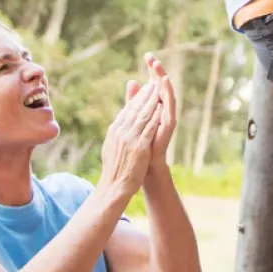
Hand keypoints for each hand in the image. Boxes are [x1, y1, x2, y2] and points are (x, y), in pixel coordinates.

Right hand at [98, 68, 161, 199]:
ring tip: (158, 92)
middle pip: (134, 109)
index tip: (143, 90)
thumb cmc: (114, 168)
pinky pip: (149, 128)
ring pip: (143, 116)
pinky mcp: (140, 146)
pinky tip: (161, 109)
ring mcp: (130, 138)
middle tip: (153, 85)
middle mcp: (121, 131)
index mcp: (114, 130)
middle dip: (144, 96)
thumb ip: (116, 132)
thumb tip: (117, 123)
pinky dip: (155, 117)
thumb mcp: (111, 146)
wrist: (114, 186)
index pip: (127, 110)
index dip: (136, 99)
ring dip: (151, 102)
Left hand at [141, 55, 178, 165]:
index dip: (151, 69)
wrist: (144, 164)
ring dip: (162, 77)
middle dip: (156, 70)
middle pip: (160, 84)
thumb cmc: (139, 142)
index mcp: (153, 105)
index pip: (153, 83)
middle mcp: (161, 108)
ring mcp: (166, 114)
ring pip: (166, 92)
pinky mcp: (169, 122)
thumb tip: (132, 80)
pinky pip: (170, 104)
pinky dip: (167, 91)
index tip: (146, 55)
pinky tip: (164, 80)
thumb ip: (134, 100)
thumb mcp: (134, 116)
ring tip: (157, 65)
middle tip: (151, 56)